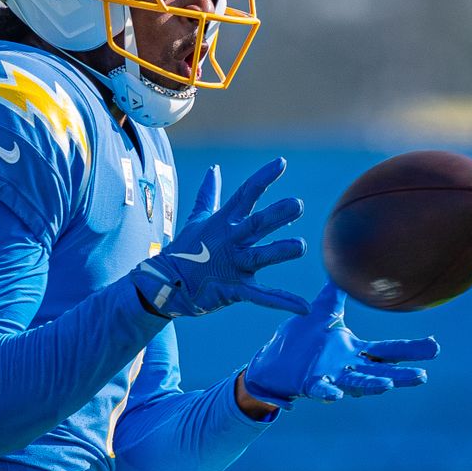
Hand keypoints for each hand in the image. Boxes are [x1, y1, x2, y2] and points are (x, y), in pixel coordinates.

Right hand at [131, 158, 308, 317]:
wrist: (166, 284)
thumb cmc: (186, 249)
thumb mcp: (198, 219)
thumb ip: (209, 194)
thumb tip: (214, 169)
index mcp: (224, 222)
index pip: (245, 194)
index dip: (263, 178)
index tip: (281, 163)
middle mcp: (230, 241)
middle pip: (256, 224)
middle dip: (276, 215)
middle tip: (298, 205)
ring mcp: (233, 265)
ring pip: (259, 256)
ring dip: (280, 251)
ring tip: (300, 246)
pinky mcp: (235, 289)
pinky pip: (262, 296)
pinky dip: (283, 301)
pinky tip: (305, 307)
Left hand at [243, 281, 439, 408]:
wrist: (270, 362)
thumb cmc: (298, 341)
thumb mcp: (322, 311)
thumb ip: (336, 292)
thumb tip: (349, 267)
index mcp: (352, 350)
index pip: (386, 350)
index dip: (410, 349)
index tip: (434, 347)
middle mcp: (346, 367)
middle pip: (378, 370)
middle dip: (401, 374)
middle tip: (423, 376)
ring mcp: (329, 377)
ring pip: (355, 383)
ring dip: (371, 385)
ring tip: (388, 385)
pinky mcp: (309, 384)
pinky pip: (320, 390)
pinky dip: (329, 393)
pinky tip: (337, 395)